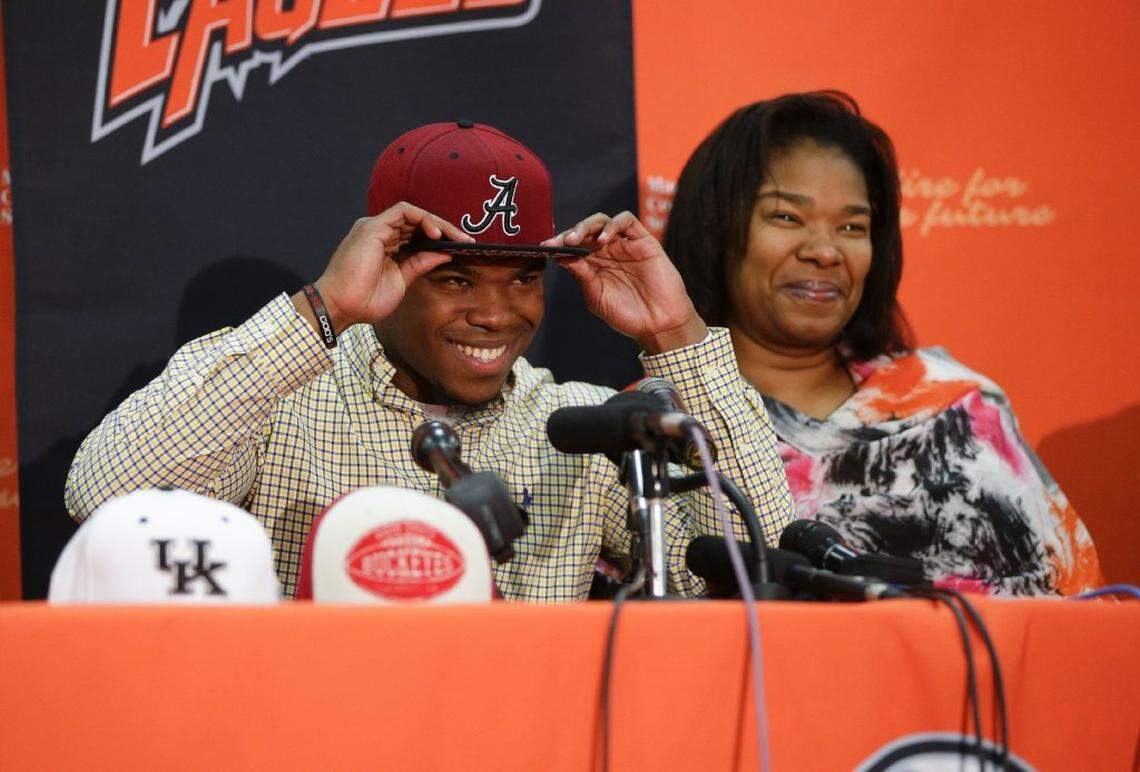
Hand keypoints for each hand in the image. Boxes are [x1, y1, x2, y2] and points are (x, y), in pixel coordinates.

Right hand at [310, 202, 472, 330]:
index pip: (415, 234)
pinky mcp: (372, 227)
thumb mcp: (401, 281)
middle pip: (416, 222)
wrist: (341, 307)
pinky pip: (403, 212)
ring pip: (413, 214)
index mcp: (383, 246)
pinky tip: (436, 234)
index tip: (459, 248)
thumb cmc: (364, 300)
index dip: (438, 238)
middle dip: (444, 230)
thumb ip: (420, 264)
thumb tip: (443, 254)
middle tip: (466, 241)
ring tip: (456, 237)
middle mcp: (378, 233)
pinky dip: (423, 218)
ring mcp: (374, 228)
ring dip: (438, 223)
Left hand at [541, 211, 706, 352]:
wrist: (658, 324)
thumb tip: (561, 256)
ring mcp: (625, 245)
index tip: (544, 247)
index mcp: (594, 265)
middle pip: (585, 231)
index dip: (558, 244)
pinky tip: (603, 240)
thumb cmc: (627, 315)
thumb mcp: (596, 296)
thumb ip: (581, 275)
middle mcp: (608, 252)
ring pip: (603, 222)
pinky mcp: (643, 241)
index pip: (573, 247)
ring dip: (587, 226)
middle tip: (562, 241)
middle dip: (571, 232)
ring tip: (578, 239)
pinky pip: (627, 221)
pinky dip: (613, 225)